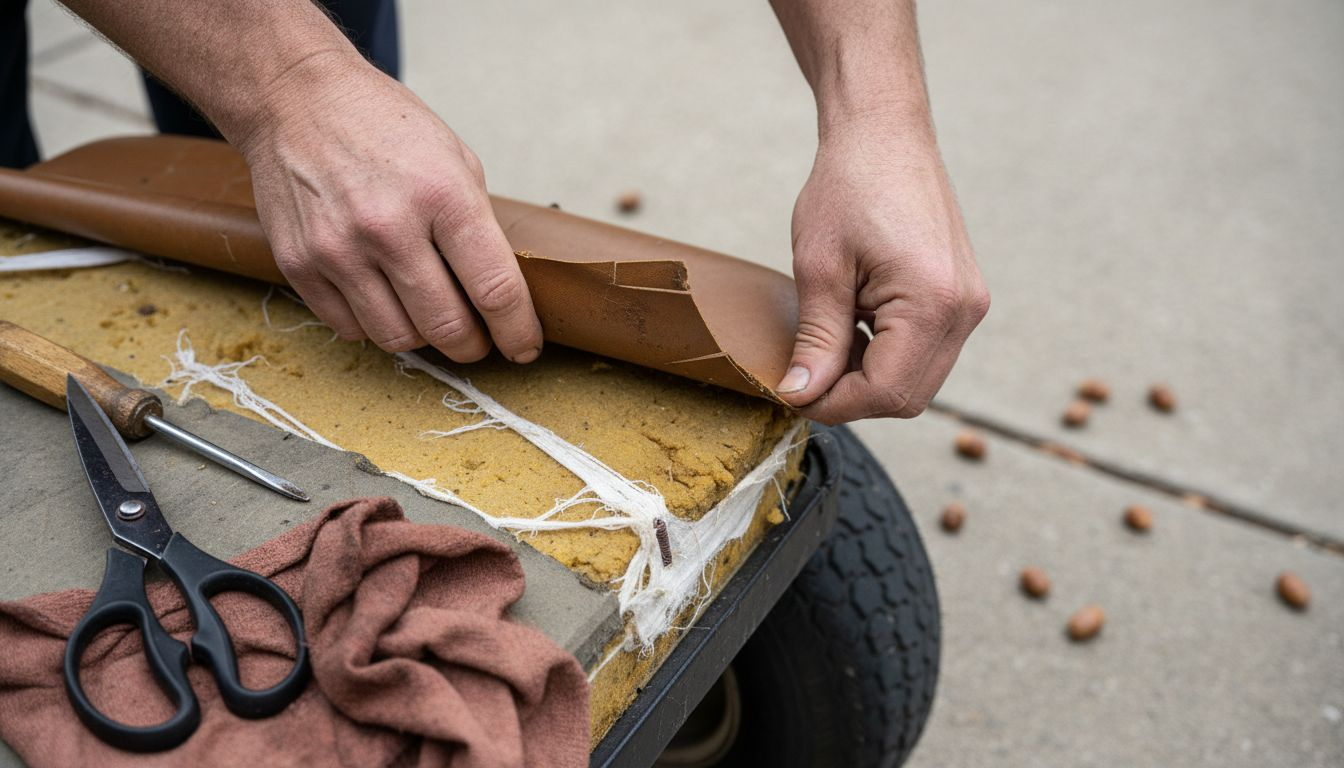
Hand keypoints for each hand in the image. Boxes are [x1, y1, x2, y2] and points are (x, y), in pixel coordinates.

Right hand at [235, 59, 541, 362]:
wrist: (295, 100)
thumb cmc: (383, 128)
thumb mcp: (454, 160)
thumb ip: (477, 226)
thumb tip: (498, 292)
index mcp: (442, 195)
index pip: (495, 289)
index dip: (517, 331)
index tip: (524, 347)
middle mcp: (389, 227)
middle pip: (448, 327)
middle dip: (472, 345)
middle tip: (477, 339)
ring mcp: (339, 250)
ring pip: (398, 338)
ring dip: (423, 337)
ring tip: (428, 314)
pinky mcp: (300, 265)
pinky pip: (350, 329)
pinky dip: (374, 325)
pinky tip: (383, 299)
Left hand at [776, 128, 989, 422]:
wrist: (883, 133)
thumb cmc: (848, 186)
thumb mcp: (819, 267)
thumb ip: (817, 339)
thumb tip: (801, 395)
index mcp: (932, 301)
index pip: (886, 391)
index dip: (835, 404)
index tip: (793, 394)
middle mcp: (963, 309)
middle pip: (908, 396)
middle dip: (853, 397)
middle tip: (806, 376)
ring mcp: (969, 304)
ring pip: (919, 379)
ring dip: (870, 378)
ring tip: (828, 345)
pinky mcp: (962, 298)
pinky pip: (926, 352)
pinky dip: (887, 356)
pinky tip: (853, 329)